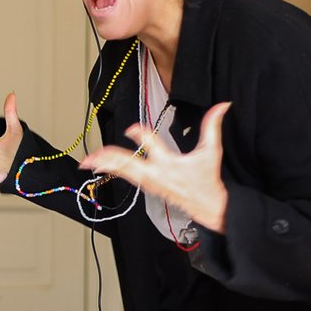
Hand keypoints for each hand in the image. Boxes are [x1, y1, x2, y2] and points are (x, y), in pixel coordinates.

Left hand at [79, 102, 231, 232]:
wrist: (206, 205)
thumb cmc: (207, 178)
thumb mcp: (211, 152)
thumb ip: (212, 127)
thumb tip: (222, 105)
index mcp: (170, 163)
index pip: (154, 146)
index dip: (142, 136)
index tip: (132, 129)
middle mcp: (156, 173)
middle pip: (128, 165)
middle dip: (110, 160)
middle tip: (93, 157)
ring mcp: (149, 181)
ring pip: (122, 172)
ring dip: (105, 165)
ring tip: (88, 162)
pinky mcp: (146, 185)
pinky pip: (125, 176)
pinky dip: (111, 170)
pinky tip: (98, 167)